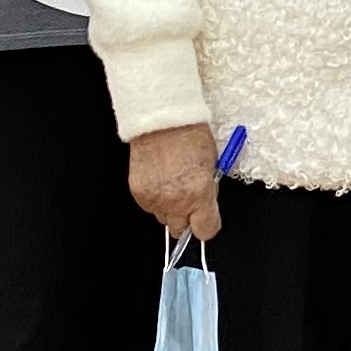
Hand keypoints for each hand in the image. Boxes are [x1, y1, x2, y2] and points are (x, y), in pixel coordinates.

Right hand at [130, 123, 223, 240]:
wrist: (161, 119)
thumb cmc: (190, 135)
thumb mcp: (212, 165)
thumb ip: (208, 191)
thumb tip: (206, 204)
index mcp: (200, 194)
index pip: (206, 230)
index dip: (206, 224)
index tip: (206, 218)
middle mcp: (177, 201)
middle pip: (181, 230)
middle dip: (186, 218)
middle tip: (188, 199)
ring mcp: (155, 199)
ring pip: (163, 218)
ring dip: (169, 207)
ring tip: (172, 183)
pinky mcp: (138, 193)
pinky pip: (148, 206)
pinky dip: (154, 198)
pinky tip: (159, 179)